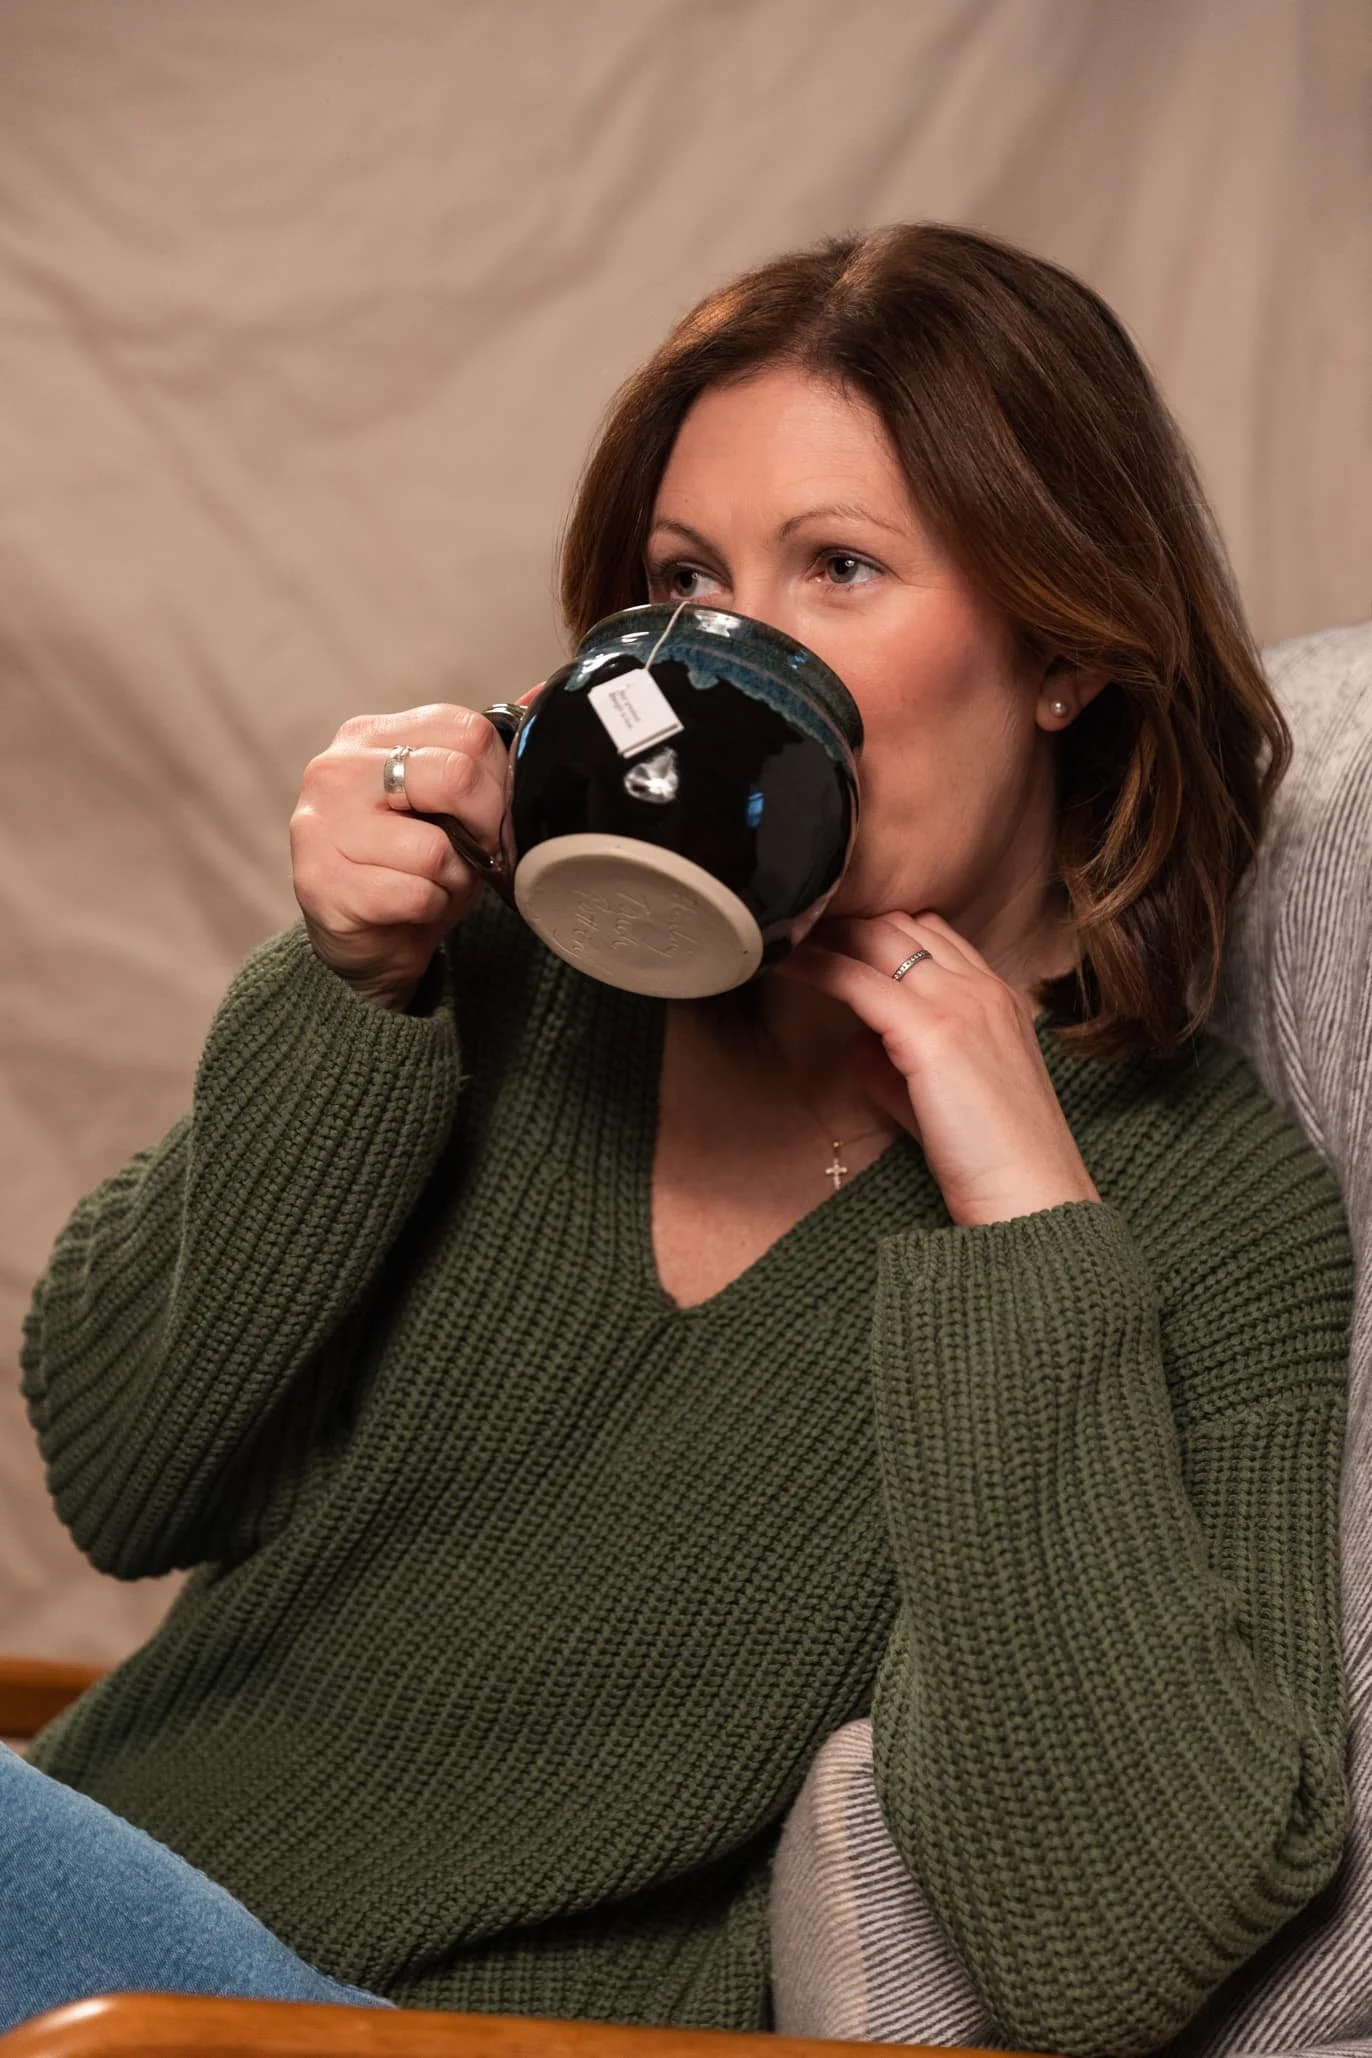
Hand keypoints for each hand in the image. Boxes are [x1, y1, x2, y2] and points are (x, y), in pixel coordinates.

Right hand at [290, 702, 510, 1011]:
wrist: (367, 941)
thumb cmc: (411, 866)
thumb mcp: (449, 804)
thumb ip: (484, 755)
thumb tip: (543, 694)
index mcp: (370, 736)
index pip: (467, 731)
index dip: (500, 781)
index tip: (494, 816)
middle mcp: (336, 770)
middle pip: (455, 777)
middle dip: (486, 827)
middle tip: (478, 853)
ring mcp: (320, 826)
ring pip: (436, 848)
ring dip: (454, 878)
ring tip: (433, 883)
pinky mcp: (320, 883)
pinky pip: (416, 892)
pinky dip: (431, 908)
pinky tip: (412, 907)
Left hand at [774, 910, 1100, 1226]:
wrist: (1032, 1197)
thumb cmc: (993, 1161)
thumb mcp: (943, 1100)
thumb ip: (901, 1068)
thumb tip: (859, 1043)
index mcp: (998, 998)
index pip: (934, 934)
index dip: (881, 929)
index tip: (836, 935)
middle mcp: (982, 989)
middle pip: (903, 925)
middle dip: (848, 919)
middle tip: (799, 923)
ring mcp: (960, 1004)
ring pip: (880, 939)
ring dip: (828, 931)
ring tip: (785, 932)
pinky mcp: (930, 1033)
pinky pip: (857, 980)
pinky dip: (815, 966)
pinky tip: (783, 963)